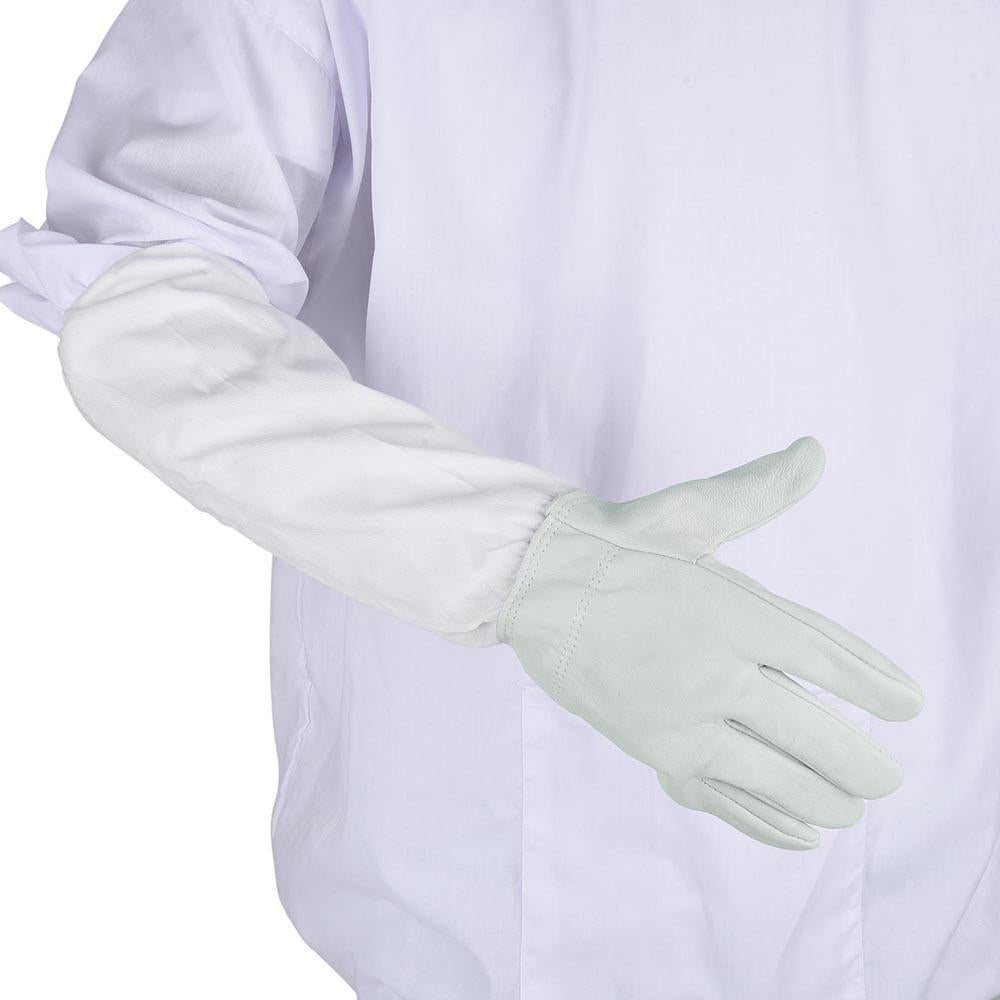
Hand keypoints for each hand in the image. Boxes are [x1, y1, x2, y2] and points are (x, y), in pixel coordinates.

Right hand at [498, 438, 923, 848]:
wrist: (530, 582)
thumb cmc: (612, 544)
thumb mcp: (689, 512)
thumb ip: (760, 490)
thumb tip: (815, 452)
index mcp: (731, 609)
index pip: (826, 658)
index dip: (875, 685)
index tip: (908, 705)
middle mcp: (713, 672)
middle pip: (811, 735)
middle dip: (859, 763)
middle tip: (888, 779)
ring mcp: (680, 719)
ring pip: (771, 778)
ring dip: (822, 799)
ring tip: (852, 810)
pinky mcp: (650, 747)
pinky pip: (719, 797)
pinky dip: (764, 821)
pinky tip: (798, 835)